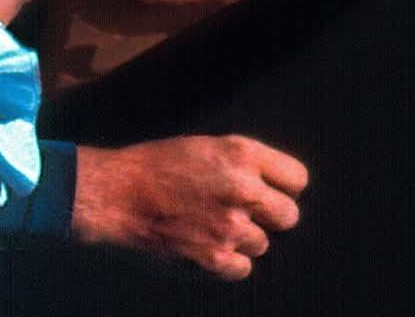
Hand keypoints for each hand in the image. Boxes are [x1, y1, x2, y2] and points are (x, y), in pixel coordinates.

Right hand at [71, 135, 307, 279]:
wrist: (117, 194)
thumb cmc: (157, 166)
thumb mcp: (205, 146)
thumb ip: (244, 164)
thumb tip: (276, 187)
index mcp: (241, 154)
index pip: (297, 179)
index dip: (283, 186)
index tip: (269, 190)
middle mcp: (243, 190)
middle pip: (289, 216)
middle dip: (269, 215)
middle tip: (240, 211)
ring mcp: (230, 227)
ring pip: (263, 244)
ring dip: (241, 238)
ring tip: (208, 223)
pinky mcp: (215, 258)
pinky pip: (243, 267)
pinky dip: (226, 261)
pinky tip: (203, 243)